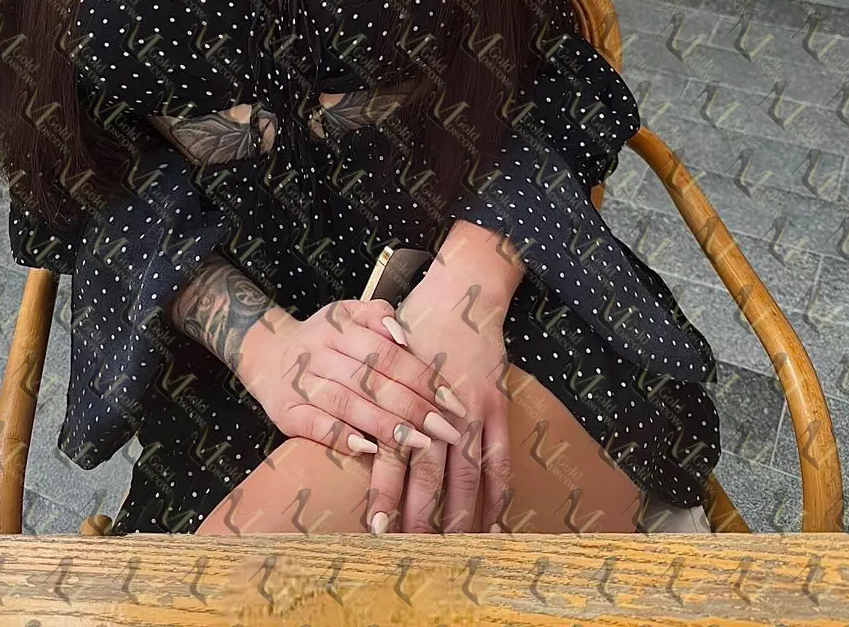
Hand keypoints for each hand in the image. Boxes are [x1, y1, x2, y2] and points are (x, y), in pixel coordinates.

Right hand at [237, 298, 466, 461]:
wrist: (266, 354)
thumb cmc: (322, 338)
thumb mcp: (347, 314)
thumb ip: (378, 316)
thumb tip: (405, 336)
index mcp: (339, 327)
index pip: (388, 353)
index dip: (422, 377)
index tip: (453, 402)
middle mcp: (319, 352)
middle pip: (372, 380)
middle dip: (414, 407)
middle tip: (448, 430)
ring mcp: (301, 383)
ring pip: (348, 403)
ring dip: (386, 425)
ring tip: (421, 443)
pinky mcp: (286, 413)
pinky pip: (316, 426)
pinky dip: (343, 438)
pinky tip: (371, 450)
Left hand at [364, 273, 511, 534]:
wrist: (461, 294)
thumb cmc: (413, 329)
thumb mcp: (381, 357)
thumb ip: (369, 399)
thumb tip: (348, 440)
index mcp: (402, 395)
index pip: (392, 455)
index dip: (386, 494)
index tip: (378, 530)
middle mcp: (436, 405)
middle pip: (429, 473)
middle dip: (420, 516)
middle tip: (411, 555)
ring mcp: (471, 408)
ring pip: (466, 473)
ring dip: (459, 515)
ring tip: (453, 552)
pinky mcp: (496, 406)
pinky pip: (500, 459)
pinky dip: (498, 494)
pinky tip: (493, 523)